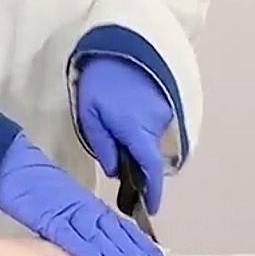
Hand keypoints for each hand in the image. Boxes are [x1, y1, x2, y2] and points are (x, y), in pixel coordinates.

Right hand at [0, 133, 164, 255]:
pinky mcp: (46, 216)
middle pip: (114, 234)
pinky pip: (65, 232)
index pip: (121, 229)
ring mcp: (67, 213)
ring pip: (96, 235)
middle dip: (135, 255)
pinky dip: (80, 243)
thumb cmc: (35, 187)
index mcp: (90, 208)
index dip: (140, 246)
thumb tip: (100, 249)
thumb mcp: (64, 208)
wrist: (12, 165)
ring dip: (116, 253)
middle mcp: (85, 211)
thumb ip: (81, 226)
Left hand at [77, 55, 173, 213]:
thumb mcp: (90, 117)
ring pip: (151, 143)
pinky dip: (142, 133)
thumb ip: (103, 147)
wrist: (118, 45)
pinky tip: (125, 124)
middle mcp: (156, 125)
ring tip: (116, 140)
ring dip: (138, 148)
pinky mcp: (164, 104)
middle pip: (151, 159)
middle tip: (122, 174)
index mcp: (137, 131)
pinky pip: (153, 128)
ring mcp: (163, 114)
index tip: (150, 210)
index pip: (150, 170)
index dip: (152, 193)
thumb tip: (115, 171)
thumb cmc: (99, 82)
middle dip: (139, 171)